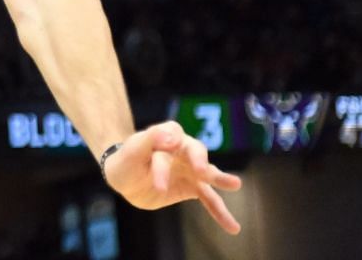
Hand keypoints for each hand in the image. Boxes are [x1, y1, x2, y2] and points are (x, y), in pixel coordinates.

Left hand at [103, 121, 242, 233]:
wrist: (126, 179)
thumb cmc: (127, 160)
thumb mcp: (132, 151)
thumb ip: (150, 140)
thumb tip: (173, 136)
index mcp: (167, 134)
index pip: (172, 134)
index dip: (171, 139)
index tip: (171, 144)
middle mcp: (183, 149)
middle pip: (195, 151)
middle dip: (198, 160)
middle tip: (201, 170)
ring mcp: (190, 169)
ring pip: (208, 174)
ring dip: (220, 179)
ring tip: (236, 184)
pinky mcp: (192, 188)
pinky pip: (209, 199)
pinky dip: (220, 213)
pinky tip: (233, 227)